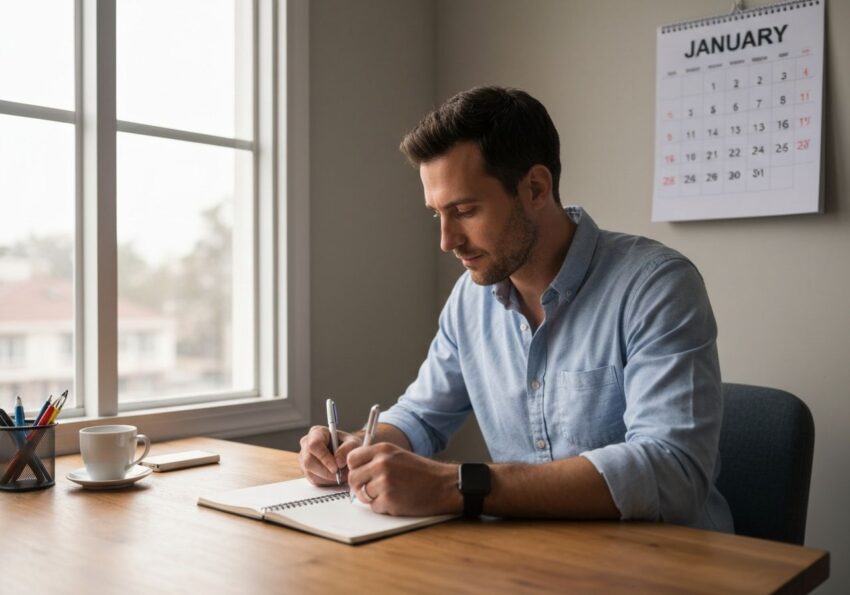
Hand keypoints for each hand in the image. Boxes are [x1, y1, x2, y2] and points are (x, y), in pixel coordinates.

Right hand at [298, 425, 361, 485]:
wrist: (347, 454)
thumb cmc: (348, 446)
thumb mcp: (353, 443)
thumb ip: (347, 449)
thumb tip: (338, 462)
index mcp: (316, 432)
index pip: (314, 445)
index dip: (324, 457)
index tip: (336, 467)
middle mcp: (306, 444)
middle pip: (309, 461)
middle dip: (325, 471)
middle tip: (339, 475)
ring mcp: (304, 458)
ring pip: (310, 472)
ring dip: (327, 477)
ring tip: (340, 475)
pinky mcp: (306, 470)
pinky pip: (313, 480)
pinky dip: (325, 481)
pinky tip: (335, 477)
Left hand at [347, 443, 461, 515]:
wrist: (444, 485)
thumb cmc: (422, 472)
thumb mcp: (398, 455)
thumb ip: (376, 459)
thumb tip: (355, 470)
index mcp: (383, 449)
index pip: (352, 458)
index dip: (355, 468)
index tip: (362, 474)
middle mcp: (381, 463)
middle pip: (353, 478)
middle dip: (360, 486)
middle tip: (373, 489)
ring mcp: (384, 482)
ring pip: (362, 494)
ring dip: (372, 498)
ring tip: (389, 494)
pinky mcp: (388, 500)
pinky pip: (374, 507)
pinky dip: (383, 507)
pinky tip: (398, 501)